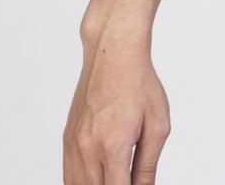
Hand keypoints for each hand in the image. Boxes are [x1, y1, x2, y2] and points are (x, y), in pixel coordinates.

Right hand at [63, 43, 169, 184]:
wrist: (114, 53)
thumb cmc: (140, 83)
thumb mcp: (157, 126)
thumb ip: (148, 166)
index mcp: (113, 145)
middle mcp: (87, 148)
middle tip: (129, 180)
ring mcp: (73, 144)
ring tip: (118, 177)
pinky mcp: (66, 139)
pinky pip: (69, 175)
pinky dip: (82, 183)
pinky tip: (98, 179)